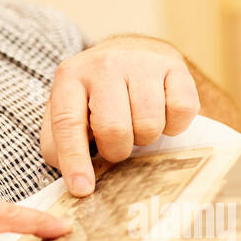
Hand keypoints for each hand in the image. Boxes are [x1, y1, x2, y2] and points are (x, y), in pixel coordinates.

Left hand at [39, 35, 199, 195]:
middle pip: (114, 128)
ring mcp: (140, 62)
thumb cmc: (96, 92)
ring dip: (144, 138)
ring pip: (149, 124)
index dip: (75, 160)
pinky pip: (181, 112)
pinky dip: (173, 126)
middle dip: (117, 149)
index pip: (69, 123)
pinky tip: (161, 115)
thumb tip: (75, 180)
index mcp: (70, 77)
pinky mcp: (173, 65)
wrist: (129, 51)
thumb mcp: (68, 109)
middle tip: (117, 143)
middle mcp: (104, 64)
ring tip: (136, 125)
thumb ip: (59, 144)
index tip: (82, 189)